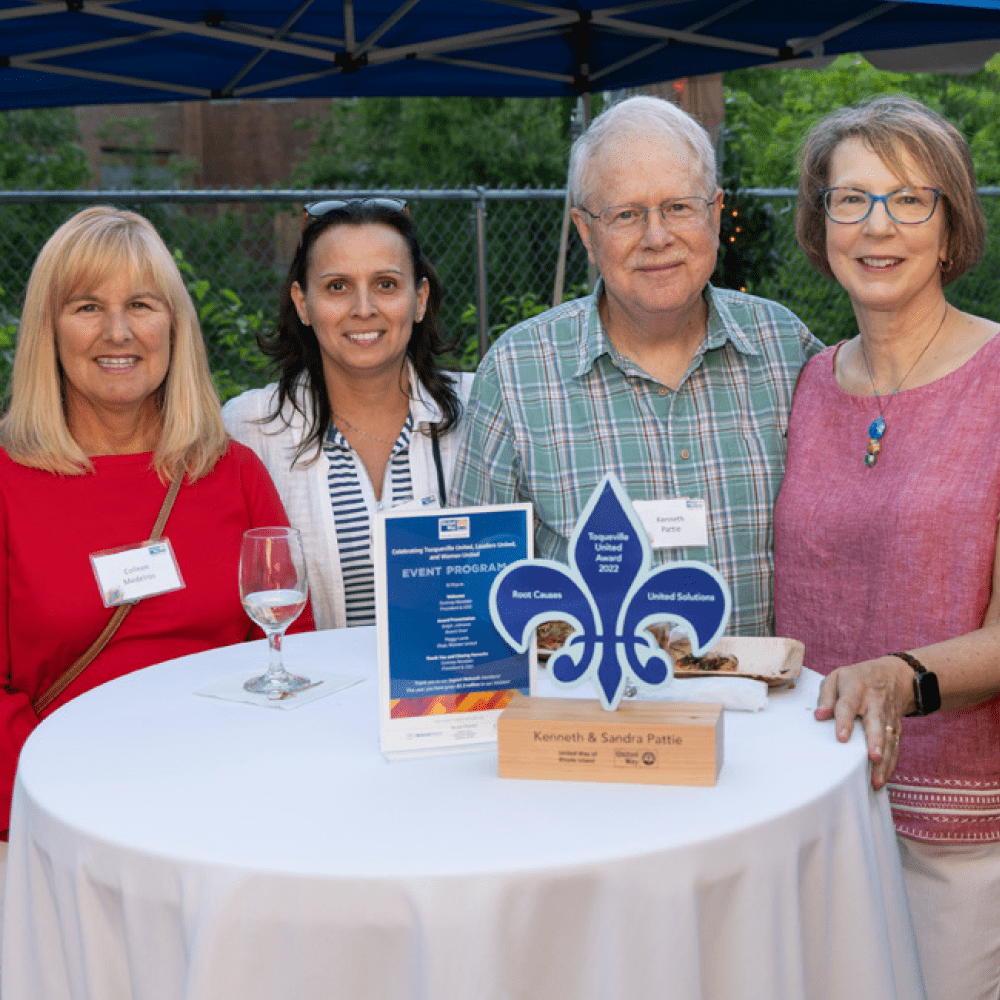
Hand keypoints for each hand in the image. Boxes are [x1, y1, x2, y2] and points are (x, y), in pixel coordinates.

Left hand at [814, 658, 911, 789]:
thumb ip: (826, 695)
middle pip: (876, 722)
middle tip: (874, 758)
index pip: (849, 705)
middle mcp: (874, 703)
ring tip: (877, 780)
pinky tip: (883, 778)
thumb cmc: (857, 679)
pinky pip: (895, 746)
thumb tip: (819, 715)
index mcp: (856, 688)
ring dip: (884, 760)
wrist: (893, 676)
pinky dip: (891, 763)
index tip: (841, 738)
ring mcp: (888, 716)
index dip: (845, 721)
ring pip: (888, 739)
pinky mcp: (896, 728)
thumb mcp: (837, 677)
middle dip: (875, 741)